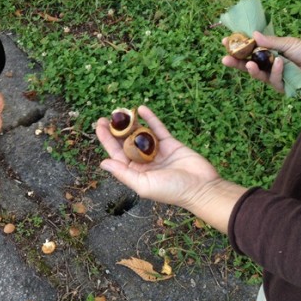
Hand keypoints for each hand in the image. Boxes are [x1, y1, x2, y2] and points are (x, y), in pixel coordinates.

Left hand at [97, 106, 246, 232]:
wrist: (201, 188)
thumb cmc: (171, 191)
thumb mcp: (143, 184)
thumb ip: (123, 173)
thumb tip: (102, 162)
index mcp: (135, 172)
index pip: (116, 153)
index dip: (106, 139)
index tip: (99, 125)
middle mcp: (144, 161)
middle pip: (126, 142)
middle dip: (116, 129)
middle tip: (107, 116)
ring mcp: (157, 151)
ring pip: (141, 134)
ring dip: (131, 123)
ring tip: (121, 111)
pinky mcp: (170, 143)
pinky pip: (158, 128)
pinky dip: (150, 119)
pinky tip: (141, 109)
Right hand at [222, 31, 300, 91]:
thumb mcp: (287, 42)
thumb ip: (270, 42)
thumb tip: (254, 34)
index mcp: (267, 53)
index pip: (248, 51)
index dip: (236, 48)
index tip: (225, 41)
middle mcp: (267, 66)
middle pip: (247, 66)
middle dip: (236, 63)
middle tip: (225, 59)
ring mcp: (273, 77)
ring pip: (258, 75)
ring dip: (253, 70)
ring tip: (249, 65)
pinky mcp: (281, 86)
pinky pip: (274, 80)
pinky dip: (276, 71)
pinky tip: (279, 63)